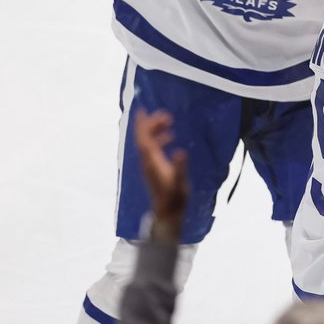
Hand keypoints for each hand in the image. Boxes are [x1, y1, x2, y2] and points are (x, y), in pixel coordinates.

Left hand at [133, 109, 187, 230]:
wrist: (168, 213)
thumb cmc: (175, 197)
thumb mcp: (179, 181)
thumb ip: (179, 166)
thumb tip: (180, 151)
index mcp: (152, 161)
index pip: (144, 139)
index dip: (143, 125)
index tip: (143, 111)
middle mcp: (147, 161)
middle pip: (145, 138)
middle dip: (151, 124)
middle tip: (165, 115)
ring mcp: (150, 165)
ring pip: (149, 143)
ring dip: (156, 131)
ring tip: (168, 122)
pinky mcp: (154, 169)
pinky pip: (153, 149)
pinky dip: (159, 140)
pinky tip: (169, 138)